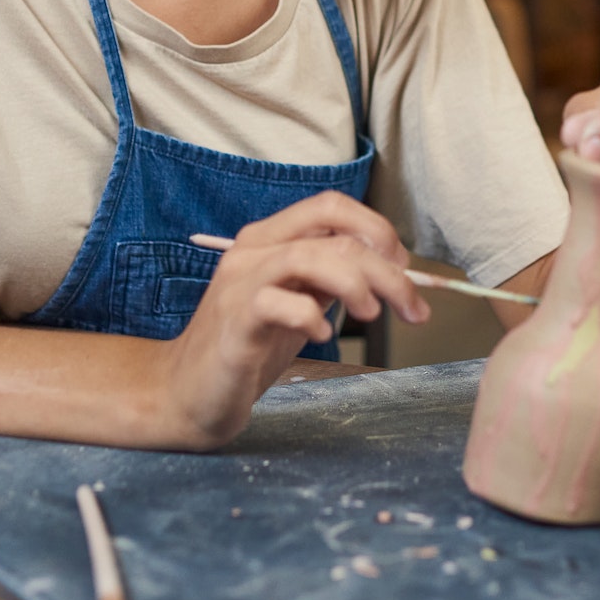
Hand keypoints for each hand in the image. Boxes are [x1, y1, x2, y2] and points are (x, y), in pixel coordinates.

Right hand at [156, 191, 429, 448]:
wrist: (187, 393)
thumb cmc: (248, 348)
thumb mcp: (297, 302)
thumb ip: (331, 279)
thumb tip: (392, 269)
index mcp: (270, 239)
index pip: (331, 207)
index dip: (377, 229)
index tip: (404, 268)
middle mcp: (253, 250)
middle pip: (333, 235)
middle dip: (386, 269)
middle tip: (412, 307)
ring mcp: (240, 284)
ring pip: (310, 256)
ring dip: (356, 284)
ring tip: (371, 315)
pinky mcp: (234, 322)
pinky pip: (280, 303)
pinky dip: (311, 317)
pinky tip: (322, 336)